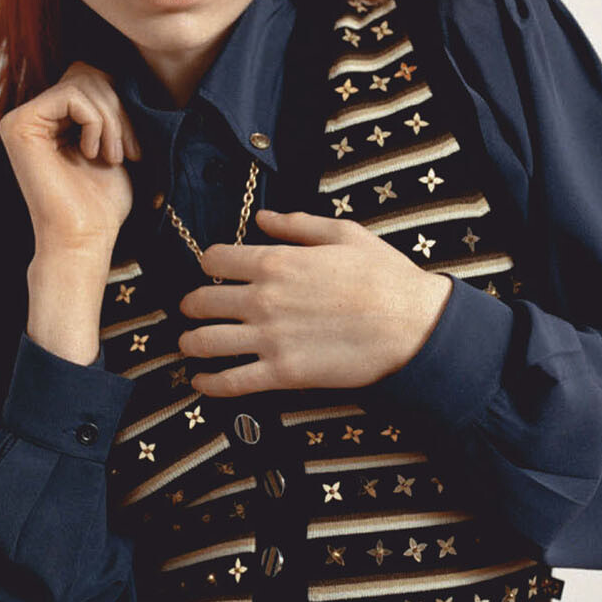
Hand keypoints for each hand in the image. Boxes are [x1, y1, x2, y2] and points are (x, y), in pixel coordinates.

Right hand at [0, 61, 140, 261]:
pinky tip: (93, 153)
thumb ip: (111, 107)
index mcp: (51, 119)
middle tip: (127, 152)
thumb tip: (121, 69)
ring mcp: (20, 119)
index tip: (134, 147)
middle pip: (86, 73)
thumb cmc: (102, 201)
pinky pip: (71, 95)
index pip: (91, 79)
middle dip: (118, 109)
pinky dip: (95, 122)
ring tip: (114, 156)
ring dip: (111, 120)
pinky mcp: (18, 125)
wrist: (85, 237)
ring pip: (81, 81)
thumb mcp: (116, 144)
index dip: (120, 105)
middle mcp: (31, 116)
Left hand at [177, 210, 452, 397]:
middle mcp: (262, 299)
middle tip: (191, 308)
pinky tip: (201, 382)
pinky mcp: (281, 374)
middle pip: (201, 301)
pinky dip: (209, 384)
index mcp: (275, 262)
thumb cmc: (385, 277)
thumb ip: (298, 224)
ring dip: (190, 343)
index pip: (215, 260)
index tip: (211, 270)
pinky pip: (230, 382)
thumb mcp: (345, 234)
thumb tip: (263, 218)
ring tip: (189, 344)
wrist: (412, 327)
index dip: (209, 264)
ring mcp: (269, 339)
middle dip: (191, 304)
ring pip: (205, 342)